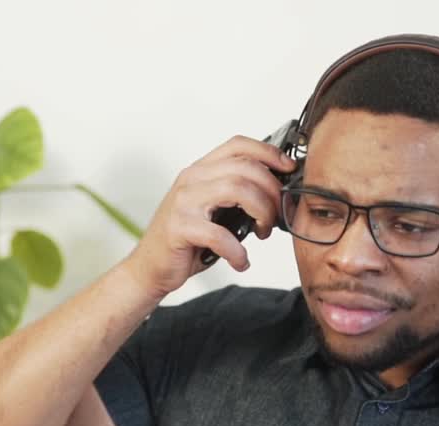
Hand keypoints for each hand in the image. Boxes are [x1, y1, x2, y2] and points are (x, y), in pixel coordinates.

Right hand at [126, 135, 296, 300]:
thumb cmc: (188, 241)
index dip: (268, 152)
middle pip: (245, 167)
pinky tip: (240, 261)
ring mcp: (183, 202)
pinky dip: (237, 251)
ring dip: (261, 213)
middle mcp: (191, 179)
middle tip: (276, 215)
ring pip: (237, 189)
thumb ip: (238, 197)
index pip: (238, 145)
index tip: (288, 169)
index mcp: (201, 171)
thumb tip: (279, 194)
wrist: (150, 267)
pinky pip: (219, 234)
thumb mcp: (215, 211)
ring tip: (262, 232)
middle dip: (272, 191)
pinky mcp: (179, 227)